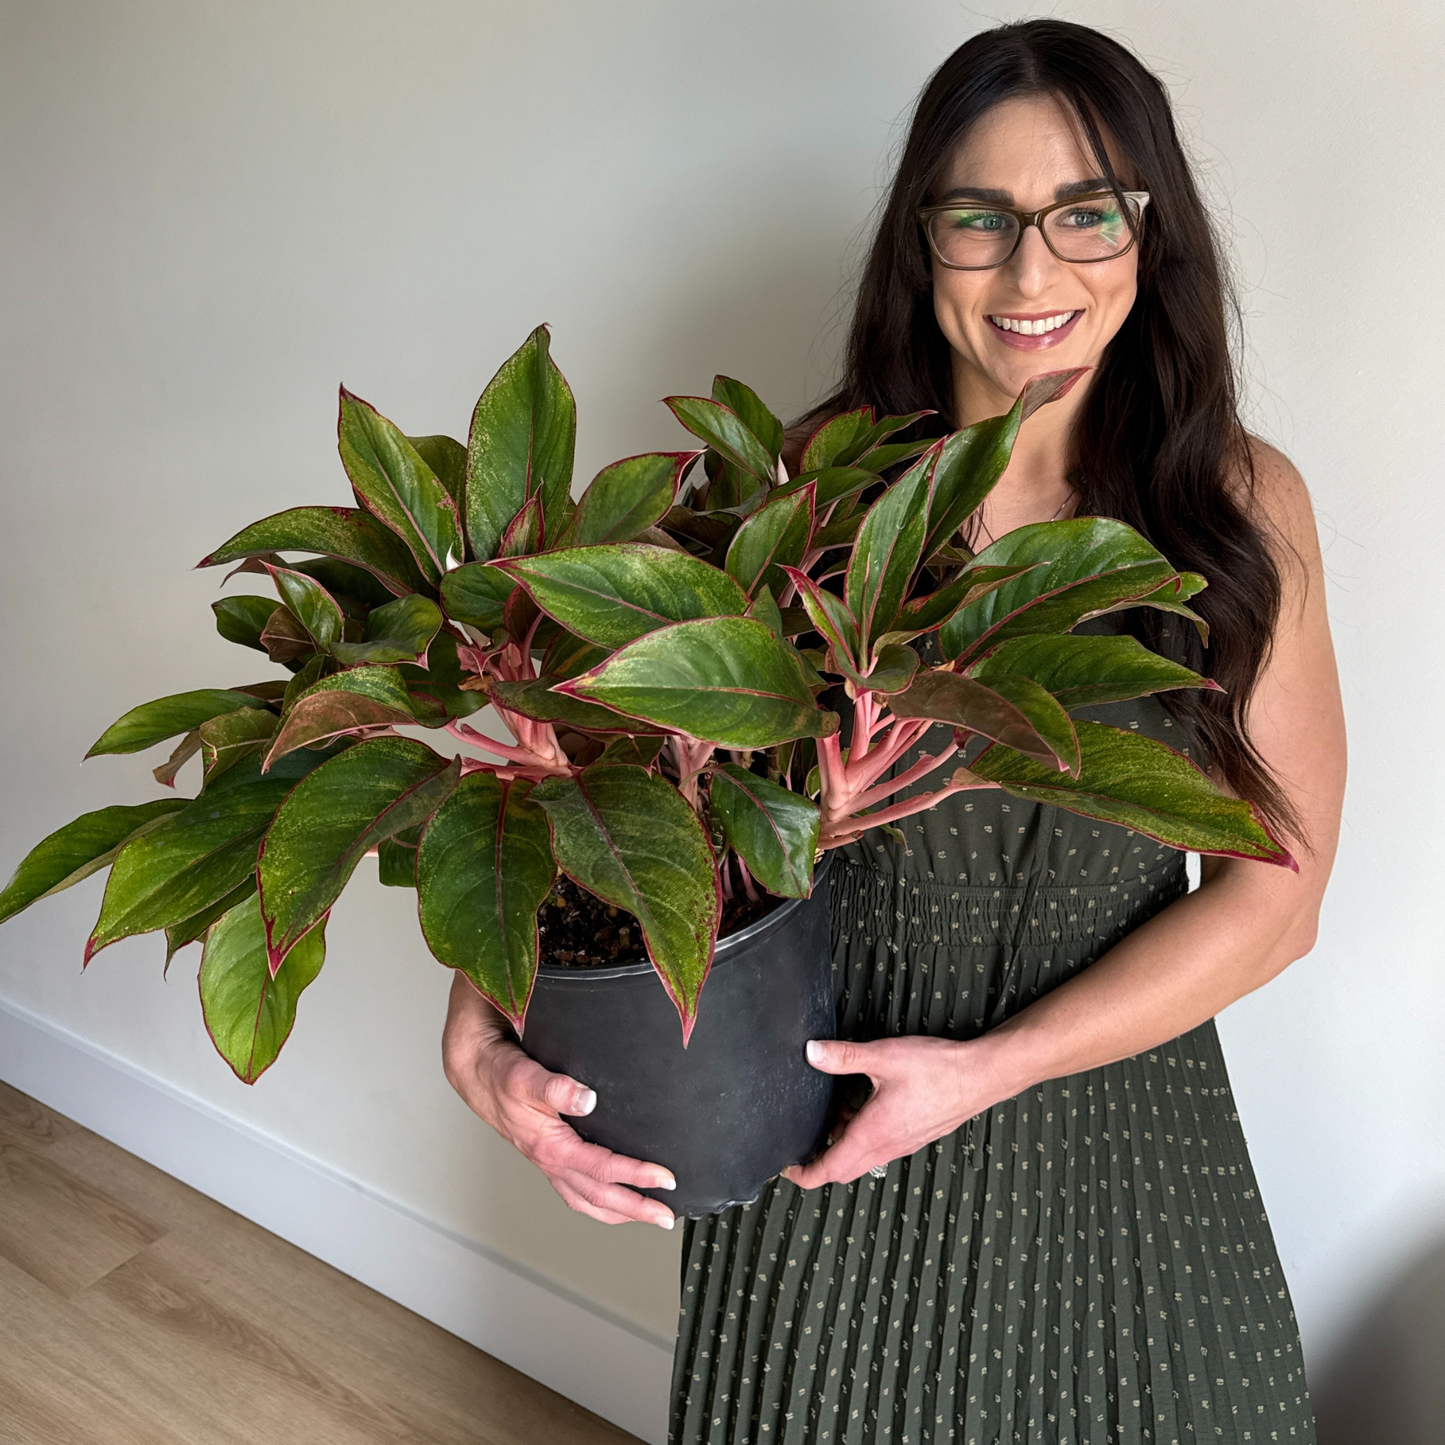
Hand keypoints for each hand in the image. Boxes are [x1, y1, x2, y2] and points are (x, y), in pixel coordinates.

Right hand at [441, 972, 676, 1228]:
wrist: (475, 1070)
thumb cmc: (499, 1073)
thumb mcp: (525, 1075)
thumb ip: (555, 1087)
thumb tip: (587, 1098)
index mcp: (550, 1146)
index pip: (602, 1169)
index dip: (636, 1176)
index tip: (666, 1179)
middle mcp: (550, 1161)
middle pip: (598, 1196)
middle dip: (635, 1208)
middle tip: (667, 1216)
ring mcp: (548, 1162)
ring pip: (586, 1200)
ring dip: (618, 1211)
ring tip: (646, 1215)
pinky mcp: (546, 1155)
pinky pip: (575, 1190)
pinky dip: (597, 1200)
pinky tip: (610, 1197)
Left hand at [780, 1034, 1014, 1188]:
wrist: (980, 1076)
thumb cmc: (937, 1069)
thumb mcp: (883, 1056)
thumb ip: (844, 1056)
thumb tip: (811, 1053)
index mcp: (873, 1134)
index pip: (830, 1169)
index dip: (804, 1174)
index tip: (786, 1168)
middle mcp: (887, 1146)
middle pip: (843, 1168)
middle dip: (818, 1159)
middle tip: (800, 1141)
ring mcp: (902, 1143)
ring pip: (862, 1156)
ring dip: (841, 1142)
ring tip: (829, 1113)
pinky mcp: (914, 1135)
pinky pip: (879, 1145)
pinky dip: (861, 1134)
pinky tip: (860, 1103)